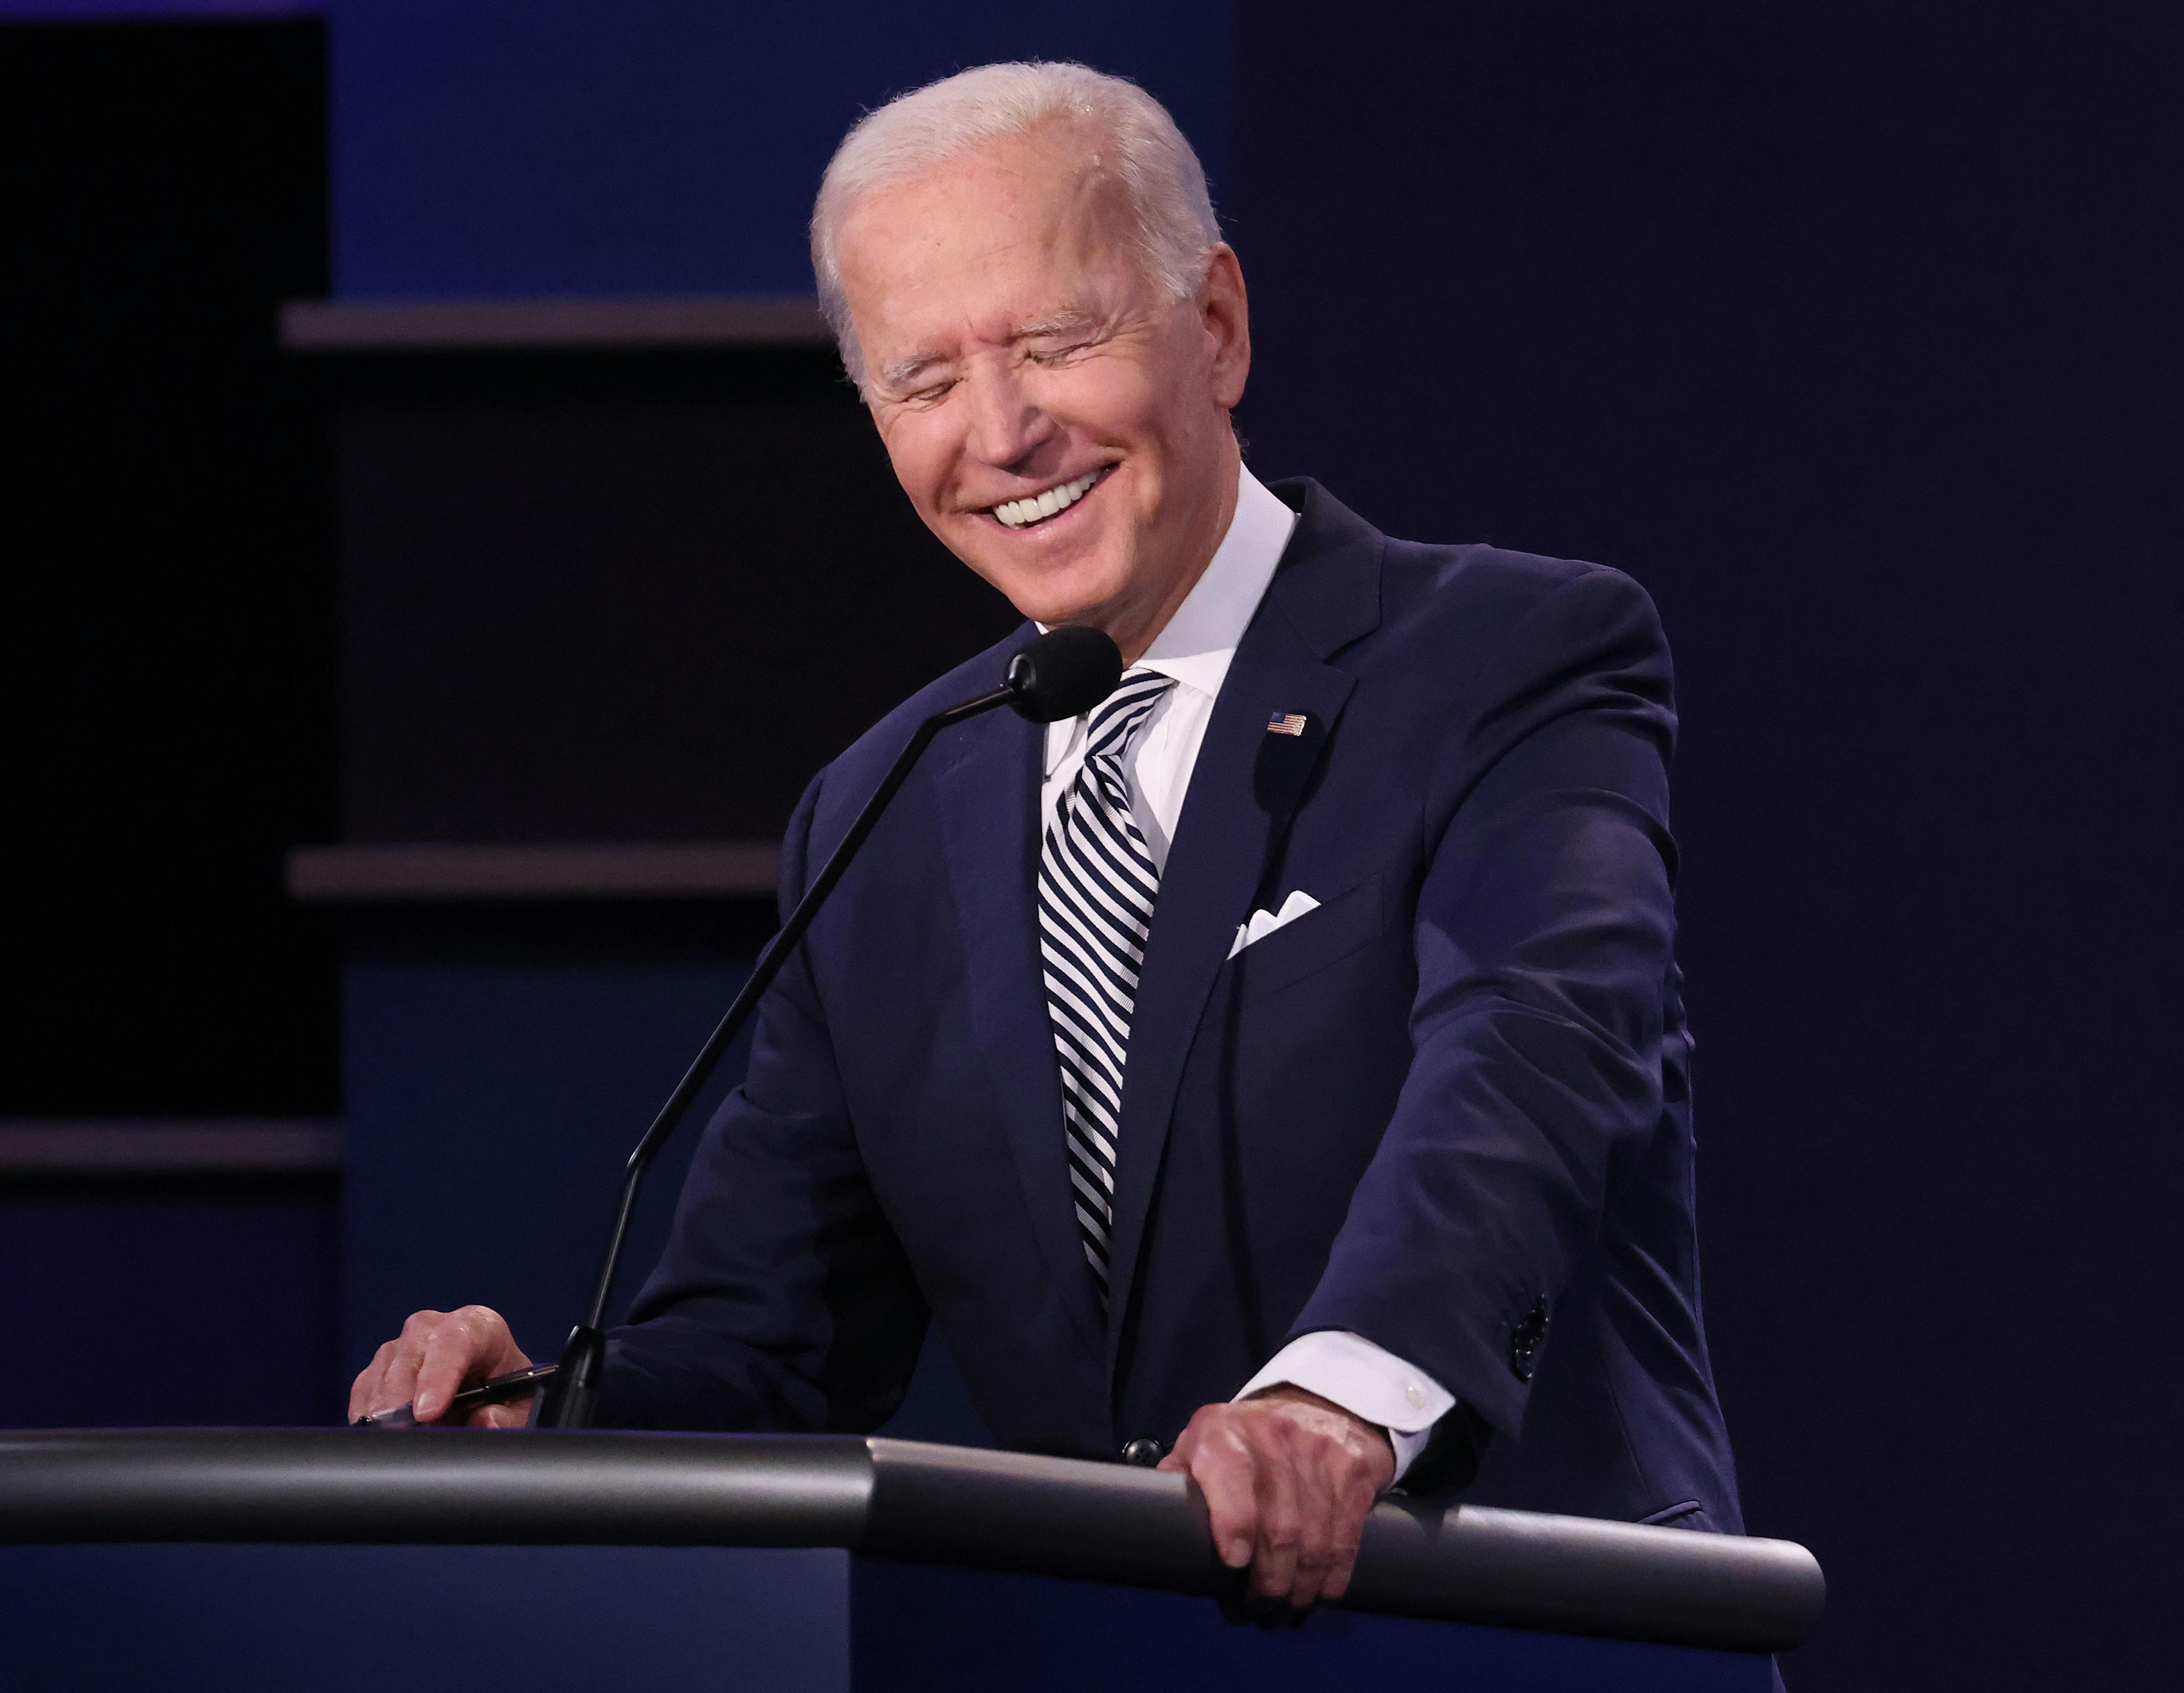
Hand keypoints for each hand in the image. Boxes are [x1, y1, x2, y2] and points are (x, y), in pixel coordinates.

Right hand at [348, 1305, 533, 1427]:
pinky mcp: (378, 1367)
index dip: (438, 1377)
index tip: (427, 1413)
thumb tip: (483, 1420)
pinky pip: (364, 1391)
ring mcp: (403, 1345)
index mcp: (478, 1325)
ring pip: (382, 1377)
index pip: (454, 1341)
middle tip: (407, 1440)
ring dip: (387, 1415)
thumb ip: (507, 1416)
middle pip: (410, 1360)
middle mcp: (435, 1327)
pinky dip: (369, 1416)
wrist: (487, 1387)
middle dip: (404, 1406)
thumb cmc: (506, 1390)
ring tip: (402, 1442)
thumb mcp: (519, 1405)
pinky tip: (383, 1435)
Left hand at [1158, 1385, 1395, 1609]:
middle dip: (1269, 1582)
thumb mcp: (1199, 1447)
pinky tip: (1318, 1594)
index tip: (1233, 1564)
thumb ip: (1176, 1483)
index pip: (1229, 1472)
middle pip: (1279, 1524)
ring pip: (1315, 1539)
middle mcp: (1272, 1435)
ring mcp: (1318, 1451)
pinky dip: (1332, 1577)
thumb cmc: (1242, 1443)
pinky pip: (1345, 1538)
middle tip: (1258, 1610)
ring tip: (1285, 1610)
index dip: (1234, 1521)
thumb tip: (1150, 1530)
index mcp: (1222, 1432)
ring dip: (1300, 1589)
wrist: (1314, 1406)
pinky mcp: (1352, 1470)